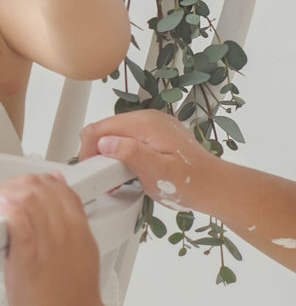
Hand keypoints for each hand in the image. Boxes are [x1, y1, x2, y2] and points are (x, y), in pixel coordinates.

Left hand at [0, 172, 110, 305]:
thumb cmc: (72, 293)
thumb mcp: (80, 251)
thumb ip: (68, 222)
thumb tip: (57, 193)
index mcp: (79, 229)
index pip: (59, 187)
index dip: (35, 181)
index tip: (21, 190)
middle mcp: (65, 233)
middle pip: (39, 188)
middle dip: (15, 186)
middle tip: (2, 199)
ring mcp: (47, 246)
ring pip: (29, 200)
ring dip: (6, 196)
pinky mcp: (27, 262)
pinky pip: (20, 226)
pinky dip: (8, 213)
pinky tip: (0, 210)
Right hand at [79, 109, 216, 212]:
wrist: (217, 187)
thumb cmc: (192, 184)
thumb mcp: (159, 173)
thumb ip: (131, 154)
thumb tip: (105, 142)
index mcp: (145, 124)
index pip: (100, 127)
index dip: (88, 149)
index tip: (90, 170)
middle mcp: (148, 118)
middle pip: (105, 128)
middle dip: (98, 152)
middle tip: (107, 178)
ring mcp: (153, 123)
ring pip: (115, 132)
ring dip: (110, 153)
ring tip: (120, 177)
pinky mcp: (156, 132)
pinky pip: (128, 136)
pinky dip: (122, 152)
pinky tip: (131, 169)